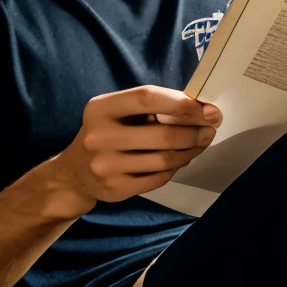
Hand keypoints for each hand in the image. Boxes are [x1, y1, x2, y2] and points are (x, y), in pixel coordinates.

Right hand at [51, 85, 220, 209]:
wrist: (75, 173)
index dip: (183, 104)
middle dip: (194, 132)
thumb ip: (150, 107)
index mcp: (101, 108)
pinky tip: (181, 160)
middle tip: (211, 129)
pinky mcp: (116, 188)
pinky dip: (175, 168)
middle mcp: (100, 136)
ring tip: (200, 143)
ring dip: (190, 151)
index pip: (148, 97)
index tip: (209, 110)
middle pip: (162, 134)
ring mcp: (106, 165)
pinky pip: (160, 177)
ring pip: (165, 159)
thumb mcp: (117, 112)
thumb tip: (201, 109)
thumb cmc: (107, 133)